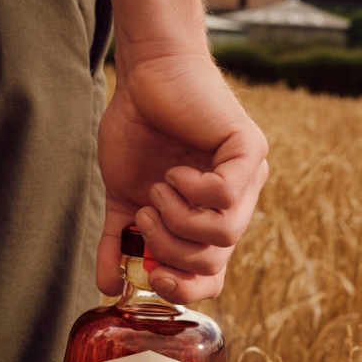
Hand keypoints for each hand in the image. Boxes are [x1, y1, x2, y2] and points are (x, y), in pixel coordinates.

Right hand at [95, 53, 268, 303]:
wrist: (145, 72)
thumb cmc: (137, 128)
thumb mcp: (124, 197)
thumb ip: (121, 241)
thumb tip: (110, 287)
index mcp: (208, 219)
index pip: (212, 278)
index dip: (183, 288)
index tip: (151, 274)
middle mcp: (235, 204)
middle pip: (215, 264)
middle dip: (170, 251)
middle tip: (147, 218)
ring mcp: (248, 178)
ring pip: (225, 235)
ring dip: (178, 219)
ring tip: (159, 191)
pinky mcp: (250, 151)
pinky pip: (226, 196)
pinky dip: (192, 189)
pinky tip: (176, 171)